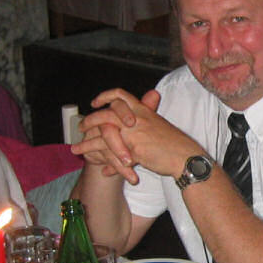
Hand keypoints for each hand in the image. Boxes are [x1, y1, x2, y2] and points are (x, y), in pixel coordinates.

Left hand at [74, 89, 199, 184]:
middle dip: (89, 121)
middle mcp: (136, 119)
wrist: (186, 157)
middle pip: (105, 114)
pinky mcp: (134, 151)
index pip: (120, 95)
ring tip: (76, 149)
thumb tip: (130, 126)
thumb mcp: (158, 126)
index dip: (105, 96)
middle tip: (81, 127)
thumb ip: (142, 124)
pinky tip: (99, 168)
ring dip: (87, 143)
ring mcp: (134, 135)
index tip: (95, 103)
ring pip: (103, 136)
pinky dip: (104, 162)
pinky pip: (112, 156)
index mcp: (142, 111)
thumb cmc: (174, 143)